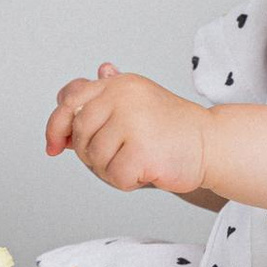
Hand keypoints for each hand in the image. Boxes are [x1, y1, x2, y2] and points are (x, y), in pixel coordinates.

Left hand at [45, 62, 208, 194]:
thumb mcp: (138, 102)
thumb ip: (106, 98)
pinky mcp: (141, 151)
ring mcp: (132, 123)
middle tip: (118, 157)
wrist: (212, 143)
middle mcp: (122, 97)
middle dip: (91, 154)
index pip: (70, 99)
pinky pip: (114, 177)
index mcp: (118, 84)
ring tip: (137, 162)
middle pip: (79, 135)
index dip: (56, 125)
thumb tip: (75, 90)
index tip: (54, 145)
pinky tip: (147, 171)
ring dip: (111, 170)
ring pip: (93, 159)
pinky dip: (128, 182)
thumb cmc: (172, 127)